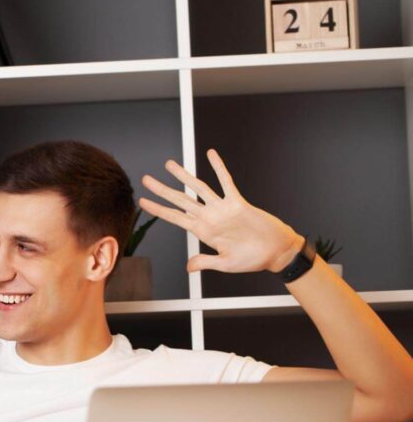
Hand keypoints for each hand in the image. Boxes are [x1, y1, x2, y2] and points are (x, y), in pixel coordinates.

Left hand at [139, 149, 303, 273]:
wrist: (277, 252)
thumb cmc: (253, 260)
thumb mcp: (226, 264)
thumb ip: (206, 262)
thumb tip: (188, 267)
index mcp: (203, 231)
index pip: (175, 217)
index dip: (159, 209)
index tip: (143, 202)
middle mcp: (209, 217)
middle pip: (180, 200)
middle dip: (162, 190)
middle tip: (146, 179)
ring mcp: (222, 208)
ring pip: (199, 187)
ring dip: (184, 176)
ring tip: (169, 164)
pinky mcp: (238, 202)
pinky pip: (226, 181)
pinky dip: (218, 167)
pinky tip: (210, 154)